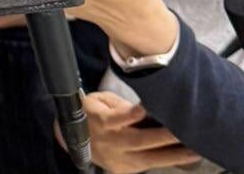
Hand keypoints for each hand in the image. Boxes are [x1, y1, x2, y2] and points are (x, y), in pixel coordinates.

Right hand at [56, 91, 200, 173]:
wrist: (73, 137)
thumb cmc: (91, 112)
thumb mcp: (99, 100)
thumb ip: (119, 105)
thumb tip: (145, 109)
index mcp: (100, 121)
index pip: (116, 118)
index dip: (132, 114)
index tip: (146, 109)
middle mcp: (110, 142)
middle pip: (139, 140)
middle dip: (163, 137)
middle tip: (184, 131)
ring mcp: (118, 159)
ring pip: (148, 159)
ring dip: (173, 156)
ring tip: (195, 152)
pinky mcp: (124, 170)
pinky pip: (149, 167)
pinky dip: (167, 162)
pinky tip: (185, 159)